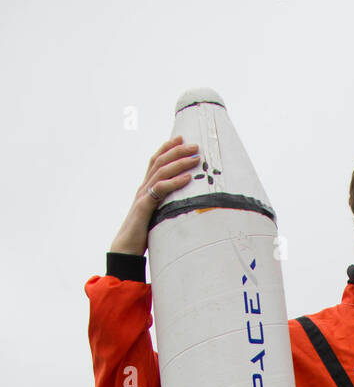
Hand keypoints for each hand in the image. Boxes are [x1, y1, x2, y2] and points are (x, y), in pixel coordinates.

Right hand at [109, 136, 200, 255]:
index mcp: (145, 188)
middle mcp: (143, 187)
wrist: (125, 248)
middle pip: (160, 161)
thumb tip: (183, 205)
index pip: (155, 160)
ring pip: (161, 172)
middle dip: (178, 150)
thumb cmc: (142, 234)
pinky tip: (187, 179)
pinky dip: (175, 182)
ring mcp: (142, 196)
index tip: (181, 138)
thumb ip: (165, 206)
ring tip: (195, 158)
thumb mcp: (156, 215)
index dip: (167, 147)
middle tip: (195, 145)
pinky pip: (161, 190)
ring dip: (180, 163)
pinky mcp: (144, 207)